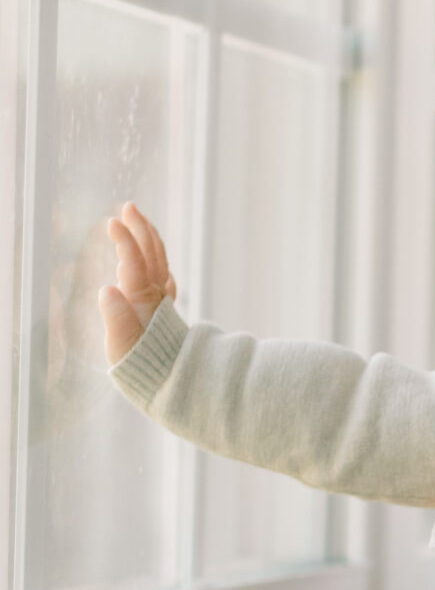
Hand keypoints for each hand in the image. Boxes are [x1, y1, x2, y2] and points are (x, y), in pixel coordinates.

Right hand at [99, 201, 175, 363]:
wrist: (172, 383)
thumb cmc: (141, 368)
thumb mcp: (122, 347)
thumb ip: (116, 319)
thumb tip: (108, 290)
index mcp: (142, 302)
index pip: (134, 264)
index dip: (125, 242)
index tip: (112, 222)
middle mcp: (155, 296)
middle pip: (150, 255)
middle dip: (140, 229)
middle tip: (129, 206)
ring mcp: (161, 301)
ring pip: (158, 262)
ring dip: (149, 239)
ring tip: (139, 219)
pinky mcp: (163, 308)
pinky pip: (161, 274)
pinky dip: (156, 258)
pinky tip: (153, 256)